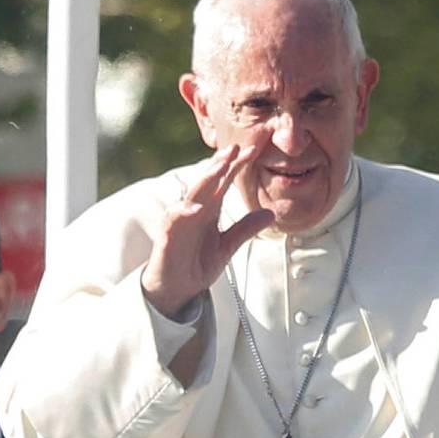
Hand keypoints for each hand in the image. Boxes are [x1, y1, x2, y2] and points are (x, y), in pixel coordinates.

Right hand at [140, 138, 273, 318]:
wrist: (176, 289)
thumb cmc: (196, 264)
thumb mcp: (227, 246)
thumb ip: (245, 229)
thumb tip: (270, 214)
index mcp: (208, 210)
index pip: (223, 182)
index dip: (236, 166)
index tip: (253, 151)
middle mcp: (194, 210)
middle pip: (208, 182)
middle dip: (220, 163)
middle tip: (234, 147)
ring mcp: (180, 221)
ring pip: (192, 194)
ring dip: (205, 179)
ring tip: (219, 166)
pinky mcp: (168, 236)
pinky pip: (174, 219)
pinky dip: (184, 212)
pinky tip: (197, 207)